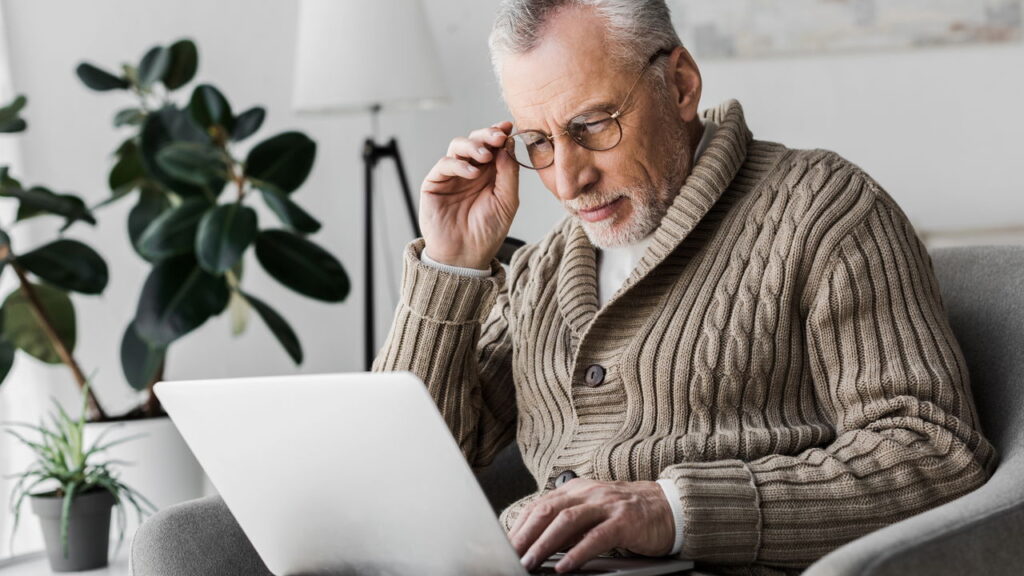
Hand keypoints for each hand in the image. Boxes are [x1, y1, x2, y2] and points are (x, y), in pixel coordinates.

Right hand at [419, 122, 518, 268]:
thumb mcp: (507, 201)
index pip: (494, 146)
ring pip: (458, 146)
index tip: (508, 127)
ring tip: (485, 156)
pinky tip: (471, 173)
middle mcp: (471, 170)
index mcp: (490, 173)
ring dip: (473, 146)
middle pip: (475, 140)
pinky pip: (444, 164)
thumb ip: (509, 173)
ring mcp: (452, 176)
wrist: (465, 256)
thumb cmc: (487, 232)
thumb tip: (508, 145)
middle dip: (487, 135)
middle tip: (497, 137)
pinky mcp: (434, 184)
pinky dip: (458, 164)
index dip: (499, 133)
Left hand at [508, 479, 675, 572]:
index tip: (504, 546)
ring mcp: (606, 505)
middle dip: (524, 535)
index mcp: (575, 490)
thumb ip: (567, 523)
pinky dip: (577, 552)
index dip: (518, 526)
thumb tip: (536, 544)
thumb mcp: (591, 513)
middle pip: (547, 510)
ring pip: (567, 521)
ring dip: (544, 543)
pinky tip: (564, 566)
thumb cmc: (626, 514)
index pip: (538, 506)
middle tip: (509, 555)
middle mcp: (588, 493)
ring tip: (529, 561)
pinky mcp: (624, 521)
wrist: (668, 508)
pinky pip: (596, 537)